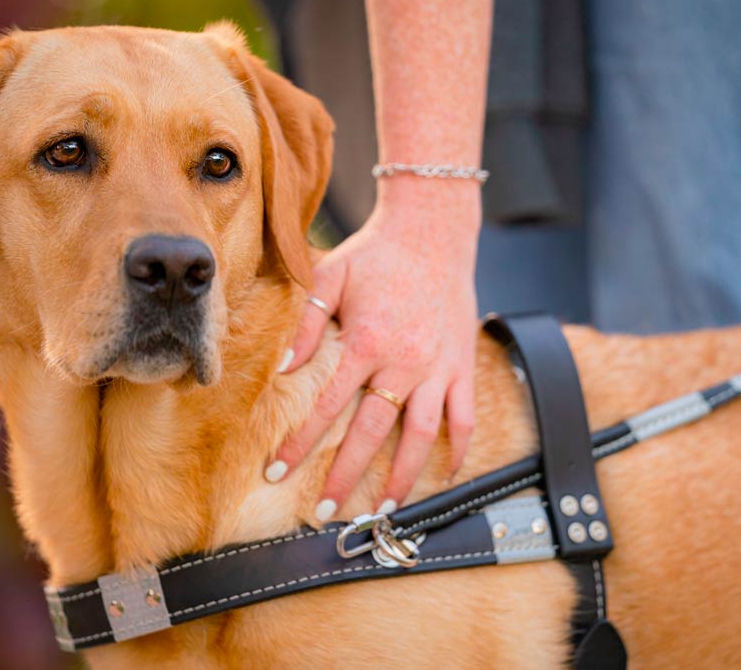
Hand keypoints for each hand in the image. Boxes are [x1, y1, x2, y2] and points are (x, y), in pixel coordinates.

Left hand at [267, 179, 479, 520]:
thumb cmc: (376, 252)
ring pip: (421, 435)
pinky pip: (463, 416)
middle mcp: (404, 361)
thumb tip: (282, 369)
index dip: (299, 444)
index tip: (276, 474)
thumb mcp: (330, 276)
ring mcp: (438, 367)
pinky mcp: (462, 364)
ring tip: (383, 508)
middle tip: (325, 512)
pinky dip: (457, 448)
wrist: (433, 229)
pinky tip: (445, 473)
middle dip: (345, 475)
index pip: (326, 407)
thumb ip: (306, 324)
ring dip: (403, 476)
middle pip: (371, 433)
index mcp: (367, 342)